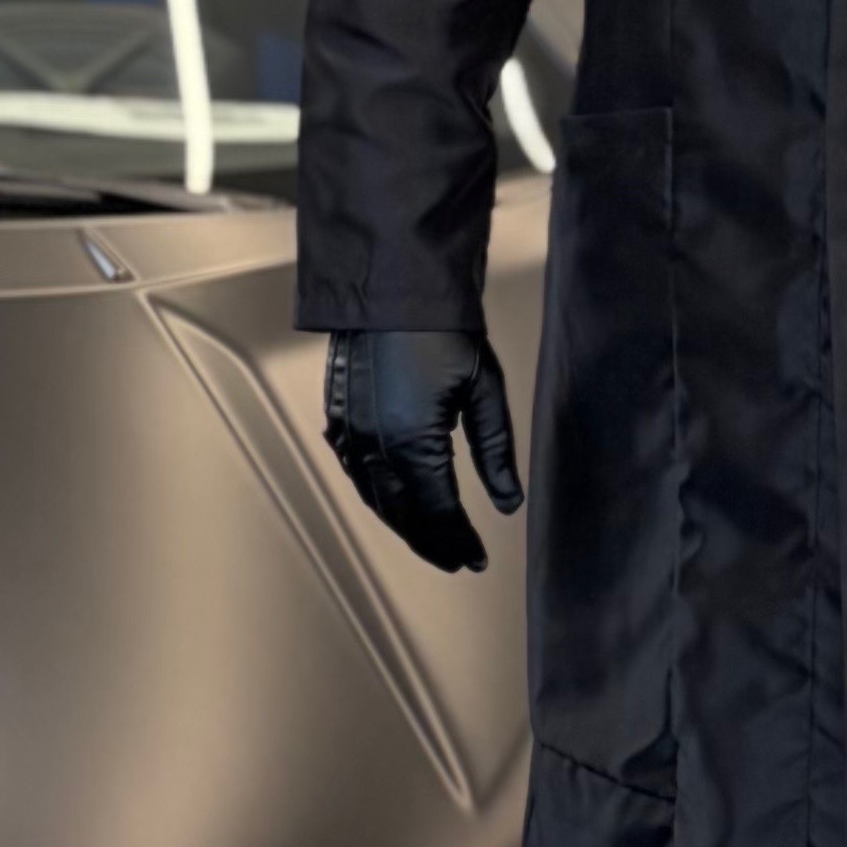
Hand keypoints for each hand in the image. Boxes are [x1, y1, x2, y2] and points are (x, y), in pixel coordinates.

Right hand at [324, 323, 522, 575]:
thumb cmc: (444, 331)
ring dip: (403, 525)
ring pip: (375, 499)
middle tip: (456, 559)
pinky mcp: (336, 419)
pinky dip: (375, 497)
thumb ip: (495, 452)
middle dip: (431, 541)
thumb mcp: (484, 390)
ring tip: (430, 539)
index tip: (478, 560)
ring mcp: (349, 434)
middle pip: (404, 514)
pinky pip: (354, 474)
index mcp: (414, 443)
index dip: (459, 541)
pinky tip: (391, 503)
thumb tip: (510, 504)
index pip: (439, 511)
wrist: (392, 286)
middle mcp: (374, 447)